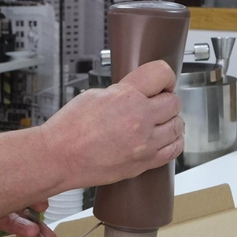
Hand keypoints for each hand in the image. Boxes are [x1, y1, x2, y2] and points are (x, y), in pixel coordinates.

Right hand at [40, 60, 183, 189]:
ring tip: (158, 122)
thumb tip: (137, 93)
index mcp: (126, 96)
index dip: (165, 77)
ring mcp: (144, 143)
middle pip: (174, 102)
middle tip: (157, 104)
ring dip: (170, 122)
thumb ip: (121, 92)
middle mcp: (139, 119)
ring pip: (177, 127)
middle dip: (166, 100)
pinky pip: (173, 150)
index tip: (162, 83)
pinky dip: (173, 142)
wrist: (59, 157)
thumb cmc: (69, 130)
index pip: (162, 74)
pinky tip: (164, 139)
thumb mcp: (94, 95)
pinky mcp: (143, 163)